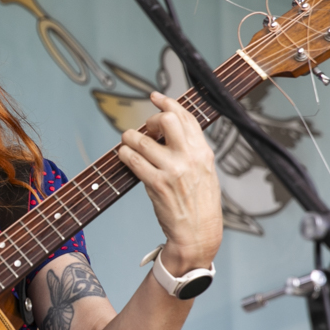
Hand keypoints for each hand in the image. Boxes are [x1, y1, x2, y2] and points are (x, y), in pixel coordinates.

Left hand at [116, 91, 222, 271]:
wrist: (198, 233)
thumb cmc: (200, 204)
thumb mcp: (205, 172)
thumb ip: (192, 150)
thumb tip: (171, 129)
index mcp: (204, 152)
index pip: (186, 117)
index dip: (168, 103)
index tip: (155, 97)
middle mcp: (190, 158)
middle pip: (166, 121)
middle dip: (150, 120)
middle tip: (145, 129)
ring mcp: (173, 170)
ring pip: (142, 140)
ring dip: (129, 138)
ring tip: (127, 143)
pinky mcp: (157, 184)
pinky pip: (134, 160)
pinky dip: (124, 154)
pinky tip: (124, 156)